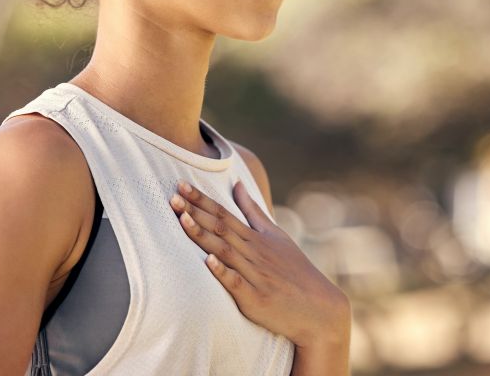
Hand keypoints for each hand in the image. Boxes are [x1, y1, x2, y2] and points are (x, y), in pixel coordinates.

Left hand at [169, 179, 349, 347]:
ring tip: (182, 219)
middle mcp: (253, 252)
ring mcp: (254, 274)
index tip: (182, 185)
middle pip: (220, 227)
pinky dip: (223, 272)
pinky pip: (237, 283)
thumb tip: (237, 184)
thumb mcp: (276, 234)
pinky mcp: (256, 299)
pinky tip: (207, 261)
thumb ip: (253, 210)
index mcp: (255, 237)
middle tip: (173, 195)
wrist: (317, 306)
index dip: (202, 199)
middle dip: (195, 211)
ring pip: (224, 250)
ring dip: (202, 234)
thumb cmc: (293, 269)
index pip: (224, 213)